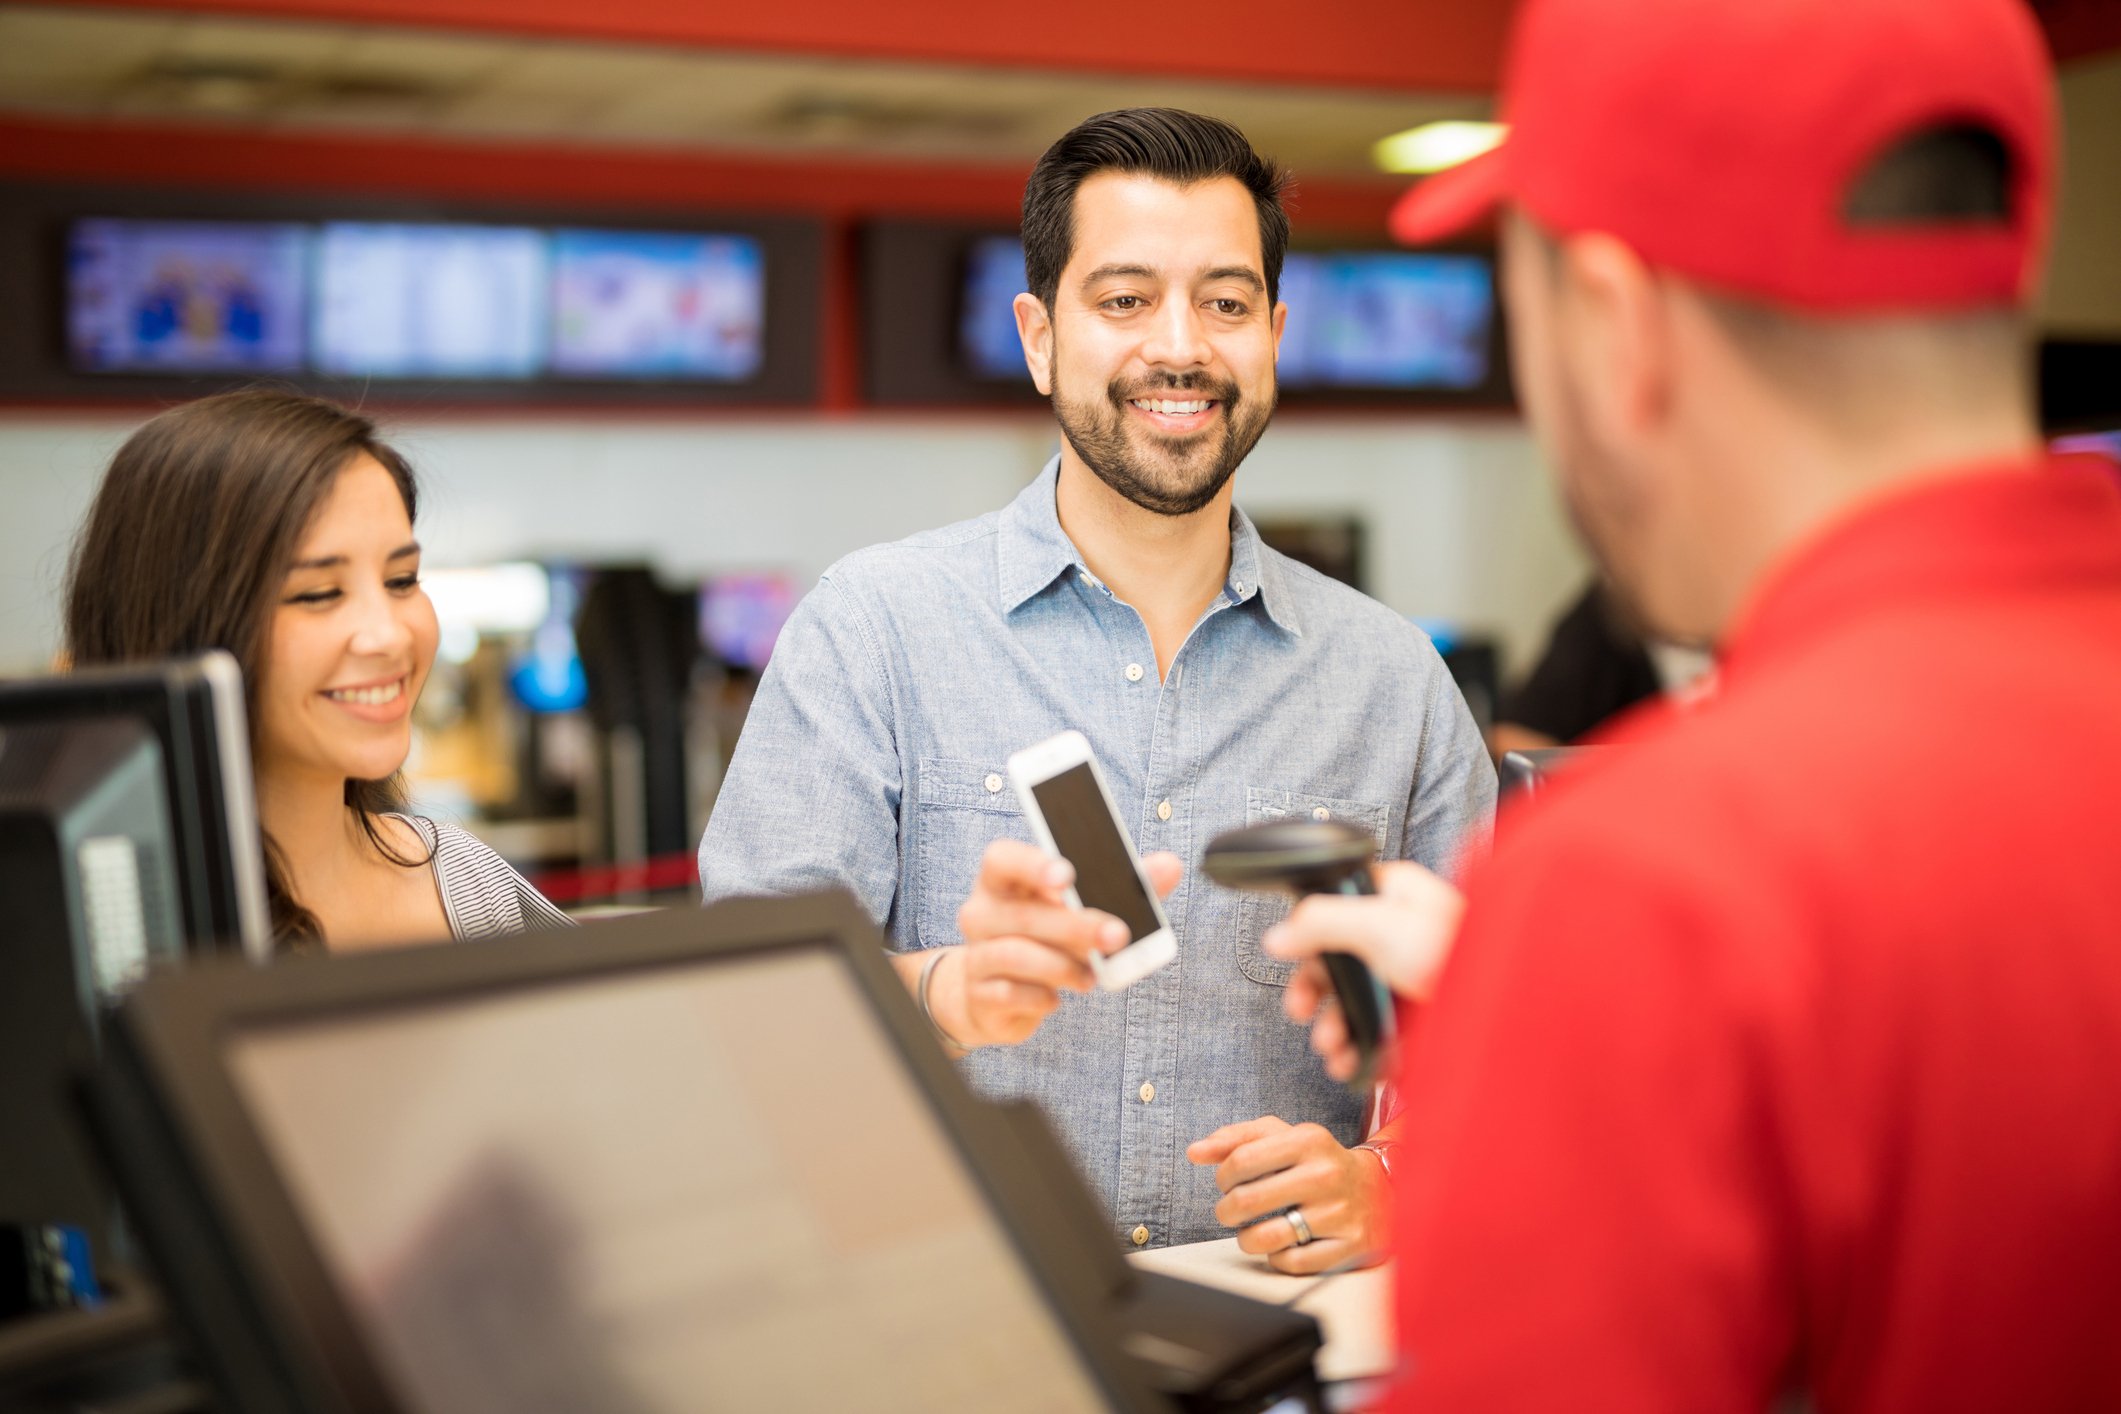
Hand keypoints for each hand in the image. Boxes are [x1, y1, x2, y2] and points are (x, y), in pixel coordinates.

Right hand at [925, 840, 1182, 1049]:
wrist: (995, 994)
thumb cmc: (1046, 938)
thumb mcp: (1079, 910)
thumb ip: (1125, 885)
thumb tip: (1170, 866)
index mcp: (1002, 880)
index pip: (1003, 859)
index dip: (1033, 865)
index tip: (1067, 876)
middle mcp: (980, 913)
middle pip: (1022, 914)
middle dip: (1075, 926)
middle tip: (1117, 935)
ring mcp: (976, 954)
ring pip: (1016, 955)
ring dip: (1063, 966)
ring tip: (1090, 977)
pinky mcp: (980, 994)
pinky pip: (1013, 994)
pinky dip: (1042, 997)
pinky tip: (1056, 998)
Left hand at [1186, 1116, 1387, 1273]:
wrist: (1381, 1188)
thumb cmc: (1319, 1161)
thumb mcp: (1283, 1136)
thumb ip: (1236, 1139)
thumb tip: (1195, 1151)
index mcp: (1307, 1140)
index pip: (1240, 1160)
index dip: (1222, 1176)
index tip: (1226, 1183)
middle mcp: (1325, 1175)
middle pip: (1247, 1200)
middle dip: (1226, 1211)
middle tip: (1231, 1211)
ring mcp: (1338, 1213)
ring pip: (1264, 1238)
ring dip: (1246, 1239)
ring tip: (1250, 1232)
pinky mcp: (1349, 1246)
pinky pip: (1291, 1263)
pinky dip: (1276, 1258)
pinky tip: (1282, 1245)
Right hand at [1263, 861, 1464, 1082]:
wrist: (1516, 1010)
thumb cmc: (1460, 953)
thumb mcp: (1380, 924)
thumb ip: (1322, 923)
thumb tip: (1276, 937)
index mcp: (1395, 898)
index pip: (1338, 907)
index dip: (1310, 935)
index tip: (1291, 959)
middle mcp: (1402, 936)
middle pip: (1340, 962)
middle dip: (1316, 993)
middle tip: (1299, 1013)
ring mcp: (1411, 980)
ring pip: (1357, 1003)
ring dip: (1332, 1028)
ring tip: (1330, 1048)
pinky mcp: (1422, 1021)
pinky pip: (1379, 1034)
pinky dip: (1357, 1051)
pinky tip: (1348, 1064)